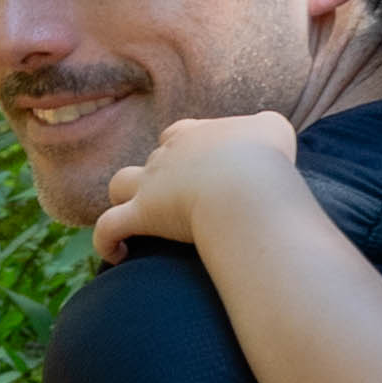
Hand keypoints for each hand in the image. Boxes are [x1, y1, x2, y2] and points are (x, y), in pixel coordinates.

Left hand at [92, 108, 298, 266]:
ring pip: (120, 183)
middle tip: (180, 200)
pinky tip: (118, 255)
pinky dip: (107, 241)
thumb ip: (265, 127)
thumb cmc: (266, 160)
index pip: (181, 134)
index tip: (200, 168)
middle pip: (155, 159)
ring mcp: (151, 183)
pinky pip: (109, 227)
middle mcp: (168, 154)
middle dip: (161, 175)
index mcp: (196, 133)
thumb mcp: (274, 131)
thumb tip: (263, 130)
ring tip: (135, 217)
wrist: (249, 187)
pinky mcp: (143, 214)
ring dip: (124, 197)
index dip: (184, 149)